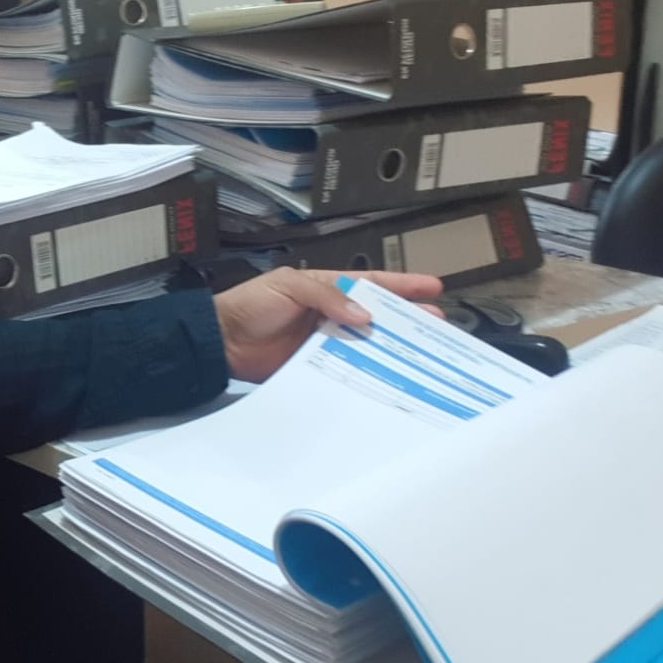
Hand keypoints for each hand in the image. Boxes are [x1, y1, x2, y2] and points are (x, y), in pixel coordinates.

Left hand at [215, 268, 443, 382]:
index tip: (434, 287)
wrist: (221, 340)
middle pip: (378, 317)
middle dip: (409, 320)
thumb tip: (367, 317)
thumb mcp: (289, 286)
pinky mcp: (316, 368)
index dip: (402, 285)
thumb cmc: (252, 304)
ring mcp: (325, 343)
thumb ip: (326, 296)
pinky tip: (390, 379)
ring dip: (395, 348)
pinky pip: (348, 369)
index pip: (371, 284)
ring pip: (368, 344)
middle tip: (441, 327)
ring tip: (426, 354)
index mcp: (326, 289)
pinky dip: (368, 373)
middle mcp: (331, 315)